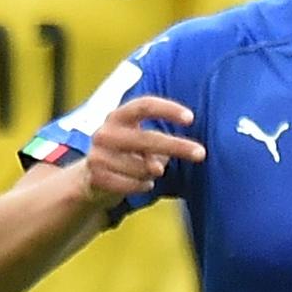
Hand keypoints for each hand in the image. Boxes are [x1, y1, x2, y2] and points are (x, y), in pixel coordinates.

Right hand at [82, 95, 205, 205]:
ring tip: (149, 173)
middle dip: (177, 146)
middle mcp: (105, 132)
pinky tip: (142, 183)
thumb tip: (166, 161)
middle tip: (201, 153)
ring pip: (144, 168)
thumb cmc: (125, 154)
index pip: (144, 106)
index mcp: (118, 116)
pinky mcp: (97, 177)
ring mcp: (98, 155)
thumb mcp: (139, 140)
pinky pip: (135, 185)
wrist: (90, 179)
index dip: (168, 109)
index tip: (191, 118)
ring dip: (154, 173)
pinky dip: (144, 185)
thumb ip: (157, 143)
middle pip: (149, 138)